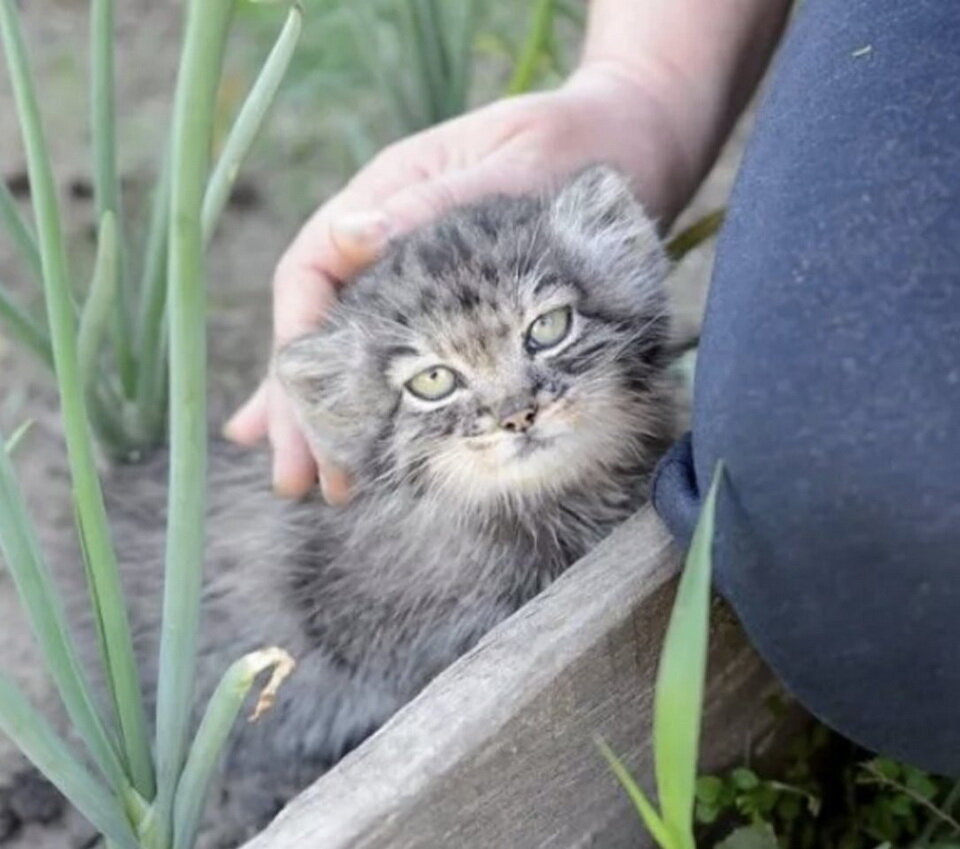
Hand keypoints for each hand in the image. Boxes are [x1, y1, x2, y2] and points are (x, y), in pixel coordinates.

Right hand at [224, 65, 693, 500]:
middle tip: (296, 477)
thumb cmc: (578, 143)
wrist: (631, 142)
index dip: (297, 341)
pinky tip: (353, 451)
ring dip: (327, 418)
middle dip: (304, 404)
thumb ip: (438, 200)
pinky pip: (397, 357)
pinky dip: (371, 405)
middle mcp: (387, 236)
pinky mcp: (450, 303)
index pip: (312, 270)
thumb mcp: (516, 161)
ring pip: (350, 351)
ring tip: (308, 483)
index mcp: (387, 193)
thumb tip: (354, 236)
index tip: (296, 407)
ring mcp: (416, 271)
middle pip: (321, 324)